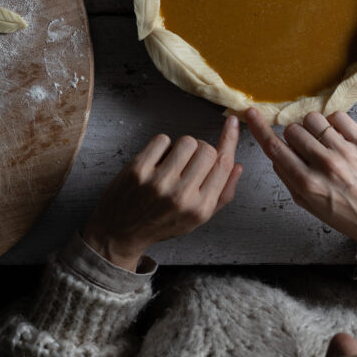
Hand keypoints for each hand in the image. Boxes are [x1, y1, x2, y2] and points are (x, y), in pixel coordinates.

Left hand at [82, 116, 242, 270]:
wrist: (119, 233)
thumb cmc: (161, 224)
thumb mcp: (196, 219)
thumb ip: (222, 194)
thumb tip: (237, 166)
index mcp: (200, 208)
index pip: (223, 164)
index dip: (229, 140)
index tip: (231, 123)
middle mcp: (181, 195)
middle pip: (207, 149)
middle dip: (200, 151)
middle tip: (188, 164)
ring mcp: (158, 181)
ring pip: (187, 141)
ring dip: (182, 147)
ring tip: (172, 164)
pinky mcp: (138, 169)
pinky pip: (163, 139)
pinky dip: (162, 146)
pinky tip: (156, 162)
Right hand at [246, 108, 356, 255]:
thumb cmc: (343, 214)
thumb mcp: (307, 204)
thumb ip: (288, 177)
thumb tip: (276, 152)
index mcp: (308, 184)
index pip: (275, 148)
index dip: (259, 128)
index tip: (251, 114)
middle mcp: (326, 166)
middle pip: (293, 130)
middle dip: (293, 137)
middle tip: (304, 148)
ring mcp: (346, 152)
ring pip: (313, 120)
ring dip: (312, 128)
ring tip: (321, 142)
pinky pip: (337, 116)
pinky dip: (332, 123)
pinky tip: (336, 137)